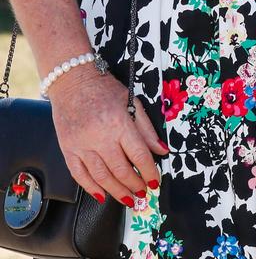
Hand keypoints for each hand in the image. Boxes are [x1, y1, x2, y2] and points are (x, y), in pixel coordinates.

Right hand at [49, 63, 167, 205]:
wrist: (73, 81)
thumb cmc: (105, 90)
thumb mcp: (132, 102)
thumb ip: (146, 129)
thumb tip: (162, 151)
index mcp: (120, 123)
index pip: (139, 154)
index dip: (149, 172)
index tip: (155, 182)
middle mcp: (100, 137)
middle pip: (121, 170)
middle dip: (134, 185)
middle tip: (143, 193)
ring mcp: (82, 145)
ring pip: (101, 177)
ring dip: (117, 191)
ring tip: (128, 199)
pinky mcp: (68, 150)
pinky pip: (80, 175)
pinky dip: (91, 188)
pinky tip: (102, 195)